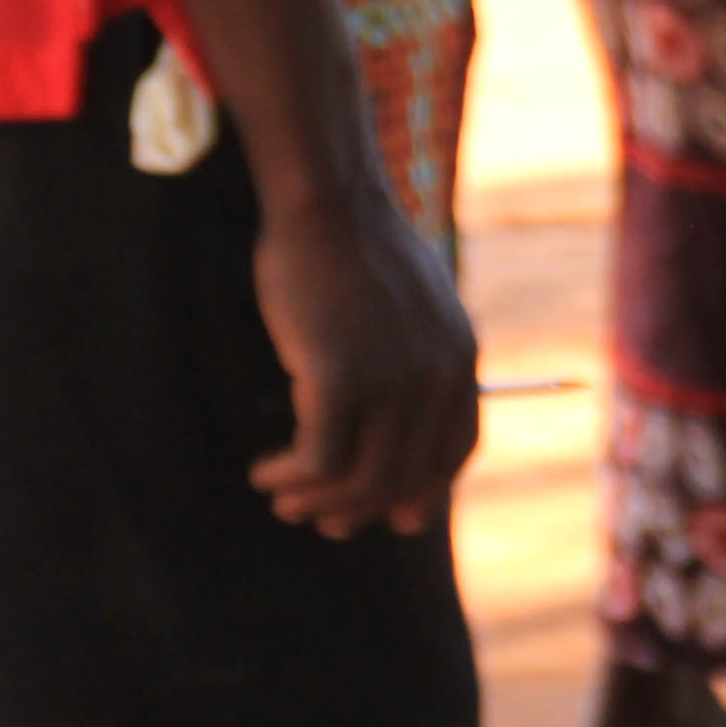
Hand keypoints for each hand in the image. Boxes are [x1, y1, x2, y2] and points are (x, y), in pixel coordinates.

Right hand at [248, 182, 479, 534]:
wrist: (328, 204)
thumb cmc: (355, 249)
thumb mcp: (411, 305)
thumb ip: (416, 357)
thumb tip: (399, 418)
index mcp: (462, 355)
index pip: (457, 448)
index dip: (425, 489)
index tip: (398, 516)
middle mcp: (438, 373)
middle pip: (406, 474)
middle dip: (362, 508)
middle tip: (323, 522)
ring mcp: (394, 378)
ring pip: (361, 479)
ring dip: (316, 500)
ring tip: (284, 500)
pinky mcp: (342, 378)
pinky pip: (318, 460)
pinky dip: (288, 476)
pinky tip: (263, 471)